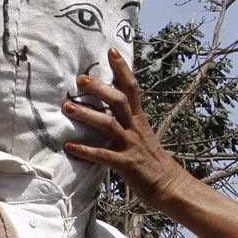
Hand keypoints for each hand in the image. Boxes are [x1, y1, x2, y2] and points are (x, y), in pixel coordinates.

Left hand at [63, 48, 187, 208]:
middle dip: (100, 88)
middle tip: (80, 80)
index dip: (123, 69)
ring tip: (67, 107)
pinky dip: (85, 150)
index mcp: (140, 121)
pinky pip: (103, 155)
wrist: (170, 187)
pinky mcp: (126, 164)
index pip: (132, 89)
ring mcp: (131, 146)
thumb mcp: (142, 137)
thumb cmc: (152, 163)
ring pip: (108, 124)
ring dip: (87, 114)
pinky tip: (69, 146)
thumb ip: (127, 124)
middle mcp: (135, 129)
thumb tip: (110, 113)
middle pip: (119, 101)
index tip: (112, 51)